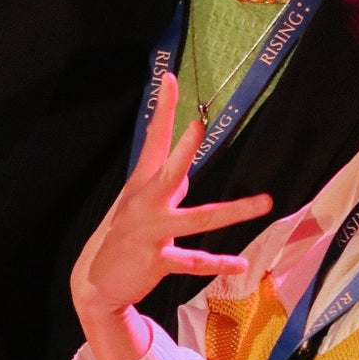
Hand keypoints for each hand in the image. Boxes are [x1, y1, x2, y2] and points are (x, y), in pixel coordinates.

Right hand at [71, 73, 269, 359]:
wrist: (94, 280)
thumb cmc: (122, 233)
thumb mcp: (137, 201)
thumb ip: (165, 183)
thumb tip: (186, 169)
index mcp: (142, 184)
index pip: (154, 139)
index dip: (163, 108)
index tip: (170, 79)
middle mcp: (146, 203)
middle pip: (169, 171)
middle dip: (183, 149)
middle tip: (198, 125)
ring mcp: (151, 231)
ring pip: (198, 219)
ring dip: (233, 212)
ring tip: (264, 202)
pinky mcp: (156, 260)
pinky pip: (194, 261)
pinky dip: (218, 263)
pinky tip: (241, 263)